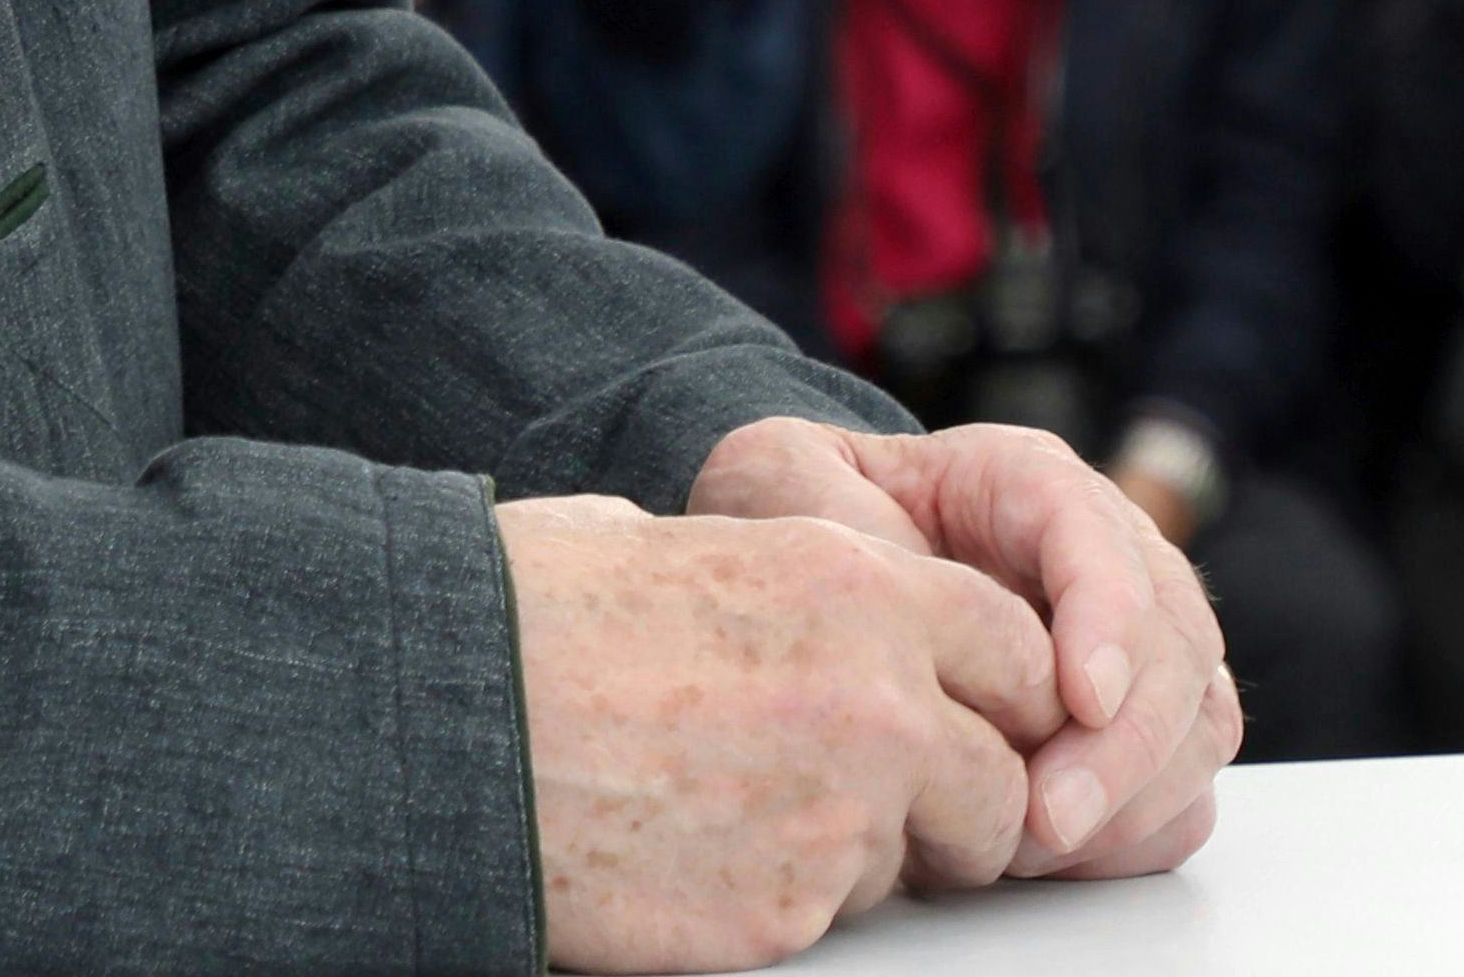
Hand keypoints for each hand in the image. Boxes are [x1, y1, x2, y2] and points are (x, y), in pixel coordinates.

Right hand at [502, 492, 1043, 967]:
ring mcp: (839, 822)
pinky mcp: (787, 918)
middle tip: (902, 808)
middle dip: (962, 805)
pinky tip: (699, 854)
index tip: (981, 715)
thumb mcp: (675, 544)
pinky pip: (828, 920)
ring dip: (862, 852)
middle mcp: (875, 703)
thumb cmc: (531, 615)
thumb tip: (783, 597)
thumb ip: (776, 577)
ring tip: (749, 814)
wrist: (448, 724)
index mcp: (854, 586)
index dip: (1004, 692)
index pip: (1016, 648)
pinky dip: (781, 896)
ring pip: (912, 863)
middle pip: (1000, 785)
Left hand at [688, 417, 1235, 879]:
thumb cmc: (802, 518)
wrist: (812, 580)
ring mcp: (1130, 647)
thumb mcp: (785, 477)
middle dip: (1125, 740)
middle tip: (1048, 815)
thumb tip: (914, 598)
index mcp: (1026, 482)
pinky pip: (1178, 791)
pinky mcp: (1129, 731)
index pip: (1100, 534)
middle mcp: (1103, 557)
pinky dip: (1136, 833)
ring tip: (1032, 844)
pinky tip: (1057, 856)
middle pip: (1176, 638)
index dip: (1110, 616)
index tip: (1080, 697)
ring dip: (1133, 797)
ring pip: (1197, 721)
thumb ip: (837, 514)